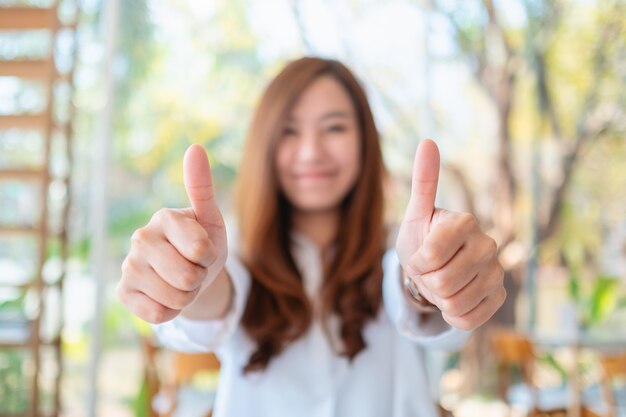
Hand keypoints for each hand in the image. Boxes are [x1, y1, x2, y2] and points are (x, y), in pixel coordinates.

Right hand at [117, 144, 227, 322]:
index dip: (211, 257)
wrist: (189, 271)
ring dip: (187, 296)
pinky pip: (159, 315)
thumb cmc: (204, 241)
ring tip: (181, 281)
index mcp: (164, 217)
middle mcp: (140, 238)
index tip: (204, 249)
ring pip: (175, 299)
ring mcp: (128, 266)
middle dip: (199, 278)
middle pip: (188, 278)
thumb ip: (202, 186)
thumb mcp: (210, 217)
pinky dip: (171, 310)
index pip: (202, 251)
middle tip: (193, 267)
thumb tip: (195, 147)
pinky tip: (164, 294)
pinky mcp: (122, 292)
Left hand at [395, 139, 504, 330]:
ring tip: (441, 281)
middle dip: (427, 282)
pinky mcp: (499, 296)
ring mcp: (496, 271)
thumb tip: (428, 141)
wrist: (433, 268)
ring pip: (454, 304)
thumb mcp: (415, 213)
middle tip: (430, 270)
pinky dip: (452, 314)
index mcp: (464, 221)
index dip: (418, 262)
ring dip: (438, 299)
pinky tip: (455, 296)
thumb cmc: (421, 238)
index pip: (431, 256)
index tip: (419, 254)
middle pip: (443, 283)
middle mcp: (487, 244)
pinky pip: (467, 319)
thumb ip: (423, 181)